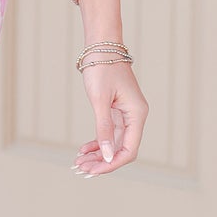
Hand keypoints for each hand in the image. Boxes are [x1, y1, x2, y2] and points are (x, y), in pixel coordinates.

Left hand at [71, 61, 148, 176]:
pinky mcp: (117, 111)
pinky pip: (109, 134)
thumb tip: (107, 155)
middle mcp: (135, 116)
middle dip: (102, 162)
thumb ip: (103, 128)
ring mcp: (126, 115)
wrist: (102, 46)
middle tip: (81, 169)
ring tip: (79, 162)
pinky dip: (97, 143)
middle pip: (122, 149)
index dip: (112, 164)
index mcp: (137, 114)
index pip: (129, 150)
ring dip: (98, 154)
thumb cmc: (101, 68)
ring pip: (114, 143)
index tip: (93, 171)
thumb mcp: (99, 100)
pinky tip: (83, 150)